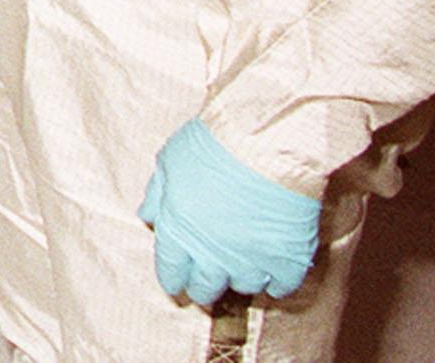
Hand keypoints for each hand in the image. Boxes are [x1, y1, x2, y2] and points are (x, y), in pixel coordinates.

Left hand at [138, 120, 321, 305]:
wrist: (265, 145)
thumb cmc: (212, 145)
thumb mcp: (169, 163)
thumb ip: (157, 195)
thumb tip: (146, 216)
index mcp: (179, 231)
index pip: (170, 271)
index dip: (174, 278)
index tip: (177, 282)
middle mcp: (212, 255)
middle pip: (205, 289)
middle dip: (203, 287)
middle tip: (208, 281)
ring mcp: (252, 261)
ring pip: (243, 286)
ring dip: (240, 277)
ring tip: (242, 264)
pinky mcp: (288, 261)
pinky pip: (281, 288)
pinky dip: (277, 282)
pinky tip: (274, 271)